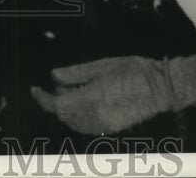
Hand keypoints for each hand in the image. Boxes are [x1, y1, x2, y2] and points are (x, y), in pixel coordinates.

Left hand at [30, 52, 195, 135]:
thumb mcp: (100, 65)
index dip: (42, 98)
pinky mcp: (111, 128)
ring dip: (65, 111)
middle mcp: (93, 117)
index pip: (56, 105)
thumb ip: (74, 73)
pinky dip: (77, 118)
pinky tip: (82, 103)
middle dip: (53, 103)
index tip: (35, 88)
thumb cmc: (132, 71)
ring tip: (67, 93)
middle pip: (63, 116)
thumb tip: (53, 76)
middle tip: (51, 87)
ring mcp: (103, 126)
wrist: (161, 87)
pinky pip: (86, 127)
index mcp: (89, 100)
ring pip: (73, 124)